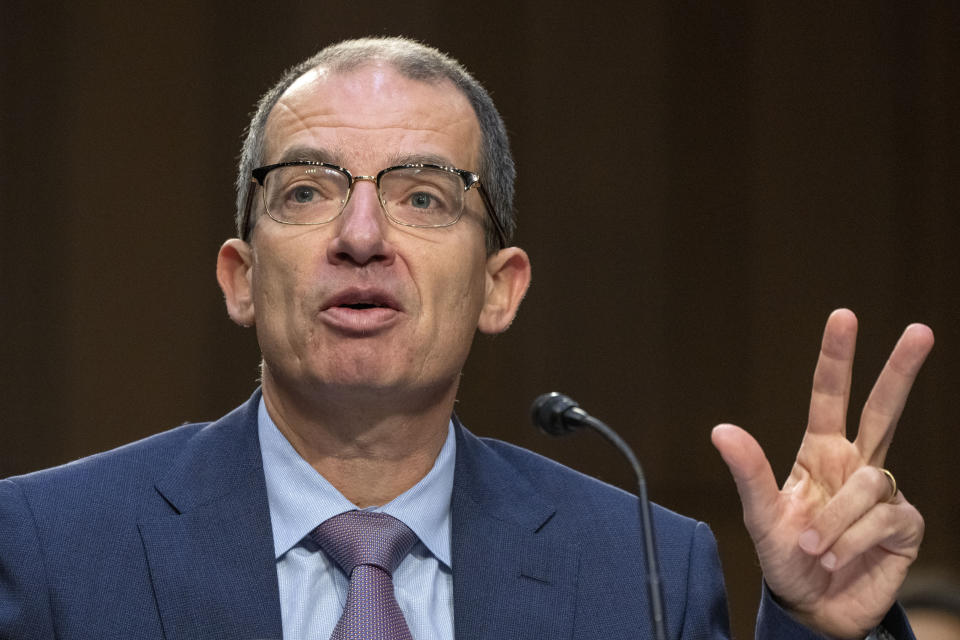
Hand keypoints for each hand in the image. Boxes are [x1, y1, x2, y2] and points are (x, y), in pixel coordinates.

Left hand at [711, 309, 933, 637]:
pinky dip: (854, 539)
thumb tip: (721, 429)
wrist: (813, 606)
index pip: (830, 397)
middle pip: (883, 409)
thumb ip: (748, 473)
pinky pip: (884, 517)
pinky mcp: (904, 525)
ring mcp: (883, 494)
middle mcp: (856, 465)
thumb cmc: (786, 556)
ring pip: (868, 483)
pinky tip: (839, 557)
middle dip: (901, 370)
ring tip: (814, 547)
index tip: (844, 316)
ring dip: (836, 519)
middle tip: (920, 330)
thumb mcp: (761, 516)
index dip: (836, 358)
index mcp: (820, 453)